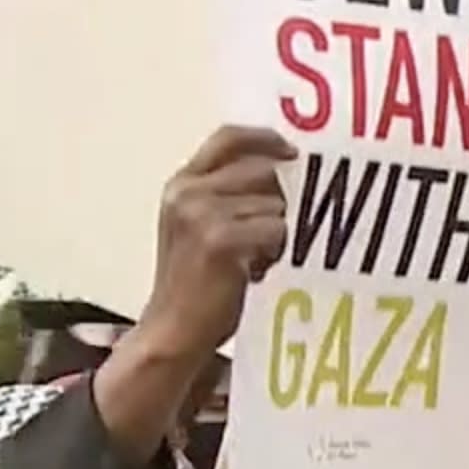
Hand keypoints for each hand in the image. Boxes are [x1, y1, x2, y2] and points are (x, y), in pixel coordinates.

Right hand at [142, 126, 296, 355]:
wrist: (174, 331)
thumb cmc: (200, 282)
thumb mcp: (205, 227)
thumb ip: (232, 195)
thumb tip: (294, 172)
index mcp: (182, 184)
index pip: (228, 137)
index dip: (266, 138)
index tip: (295, 151)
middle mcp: (187, 192)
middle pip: (262, 168)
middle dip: (287, 194)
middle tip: (289, 224)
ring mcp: (200, 213)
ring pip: (276, 201)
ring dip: (284, 227)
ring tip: (266, 255)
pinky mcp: (219, 238)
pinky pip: (277, 228)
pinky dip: (281, 248)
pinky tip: (264, 267)